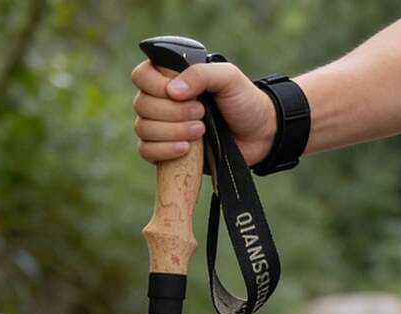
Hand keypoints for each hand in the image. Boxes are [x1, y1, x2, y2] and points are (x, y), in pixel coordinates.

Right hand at [132, 60, 277, 166]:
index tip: (181, 94)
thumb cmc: (244, 102)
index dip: (156, 86)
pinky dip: (163, 151)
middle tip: (202, 114)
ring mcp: (162, 127)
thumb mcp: (227, 78)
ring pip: (143, 129)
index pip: (141, 76)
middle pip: (142, 105)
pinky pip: (146, 152)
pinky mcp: (167, 152)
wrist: (259, 136)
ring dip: (171, 131)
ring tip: (201, 131)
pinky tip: (186, 149)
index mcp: (170, 77)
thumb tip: (172, 91)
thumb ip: (201, 74)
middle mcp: (161, 101)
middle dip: (172, 112)